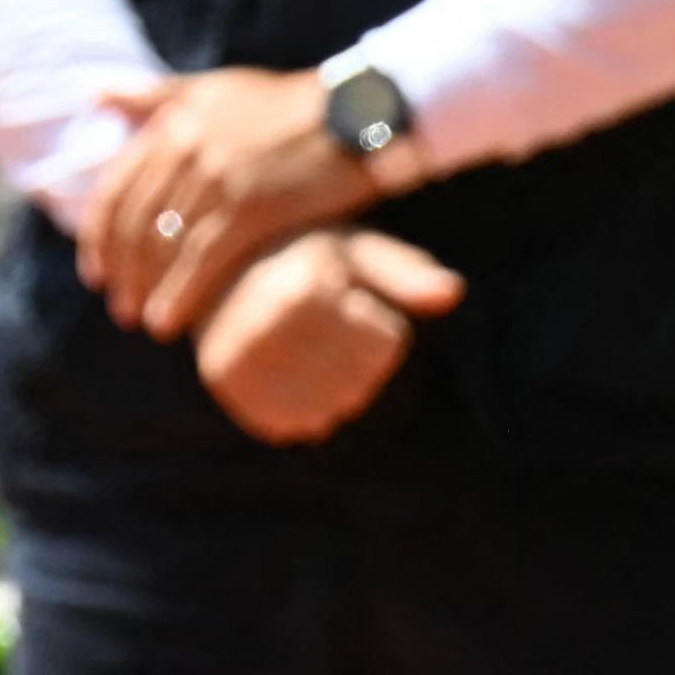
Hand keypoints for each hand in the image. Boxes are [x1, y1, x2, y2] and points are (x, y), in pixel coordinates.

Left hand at [80, 64, 383, 338]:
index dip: (99, 235)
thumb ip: (155, 95)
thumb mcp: (214, 87)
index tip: (95, 271)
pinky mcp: (252, 206)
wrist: (353, 113)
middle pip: (134, 222)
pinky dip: (179, 293)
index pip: (115, 188)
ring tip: (144, 322)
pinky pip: (201, 257)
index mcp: (172, 122)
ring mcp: (217, 177)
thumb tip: (97, 95)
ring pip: (163, 243)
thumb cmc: (286, 104)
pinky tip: (169, 320)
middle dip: (122, 271)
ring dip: (146, 288)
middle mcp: (185, 148)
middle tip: (119, 307)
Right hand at [193, 227, 462, 445]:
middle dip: (358, 359)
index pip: (385, 343)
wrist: (219, 264)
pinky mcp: (223, 383)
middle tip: (330, 328)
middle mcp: (264, 326)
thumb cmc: (305, 253)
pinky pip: (292, 425)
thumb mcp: (357, 250)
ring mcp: (237, 359)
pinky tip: (288, 371)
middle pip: (359, 382)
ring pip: (329, 409)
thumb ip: (406, 272)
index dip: (379, 324)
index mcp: (304, 288)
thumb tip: (455, 292)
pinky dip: (301, 406)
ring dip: (333, 387)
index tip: (350, 301)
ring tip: (309, 348)